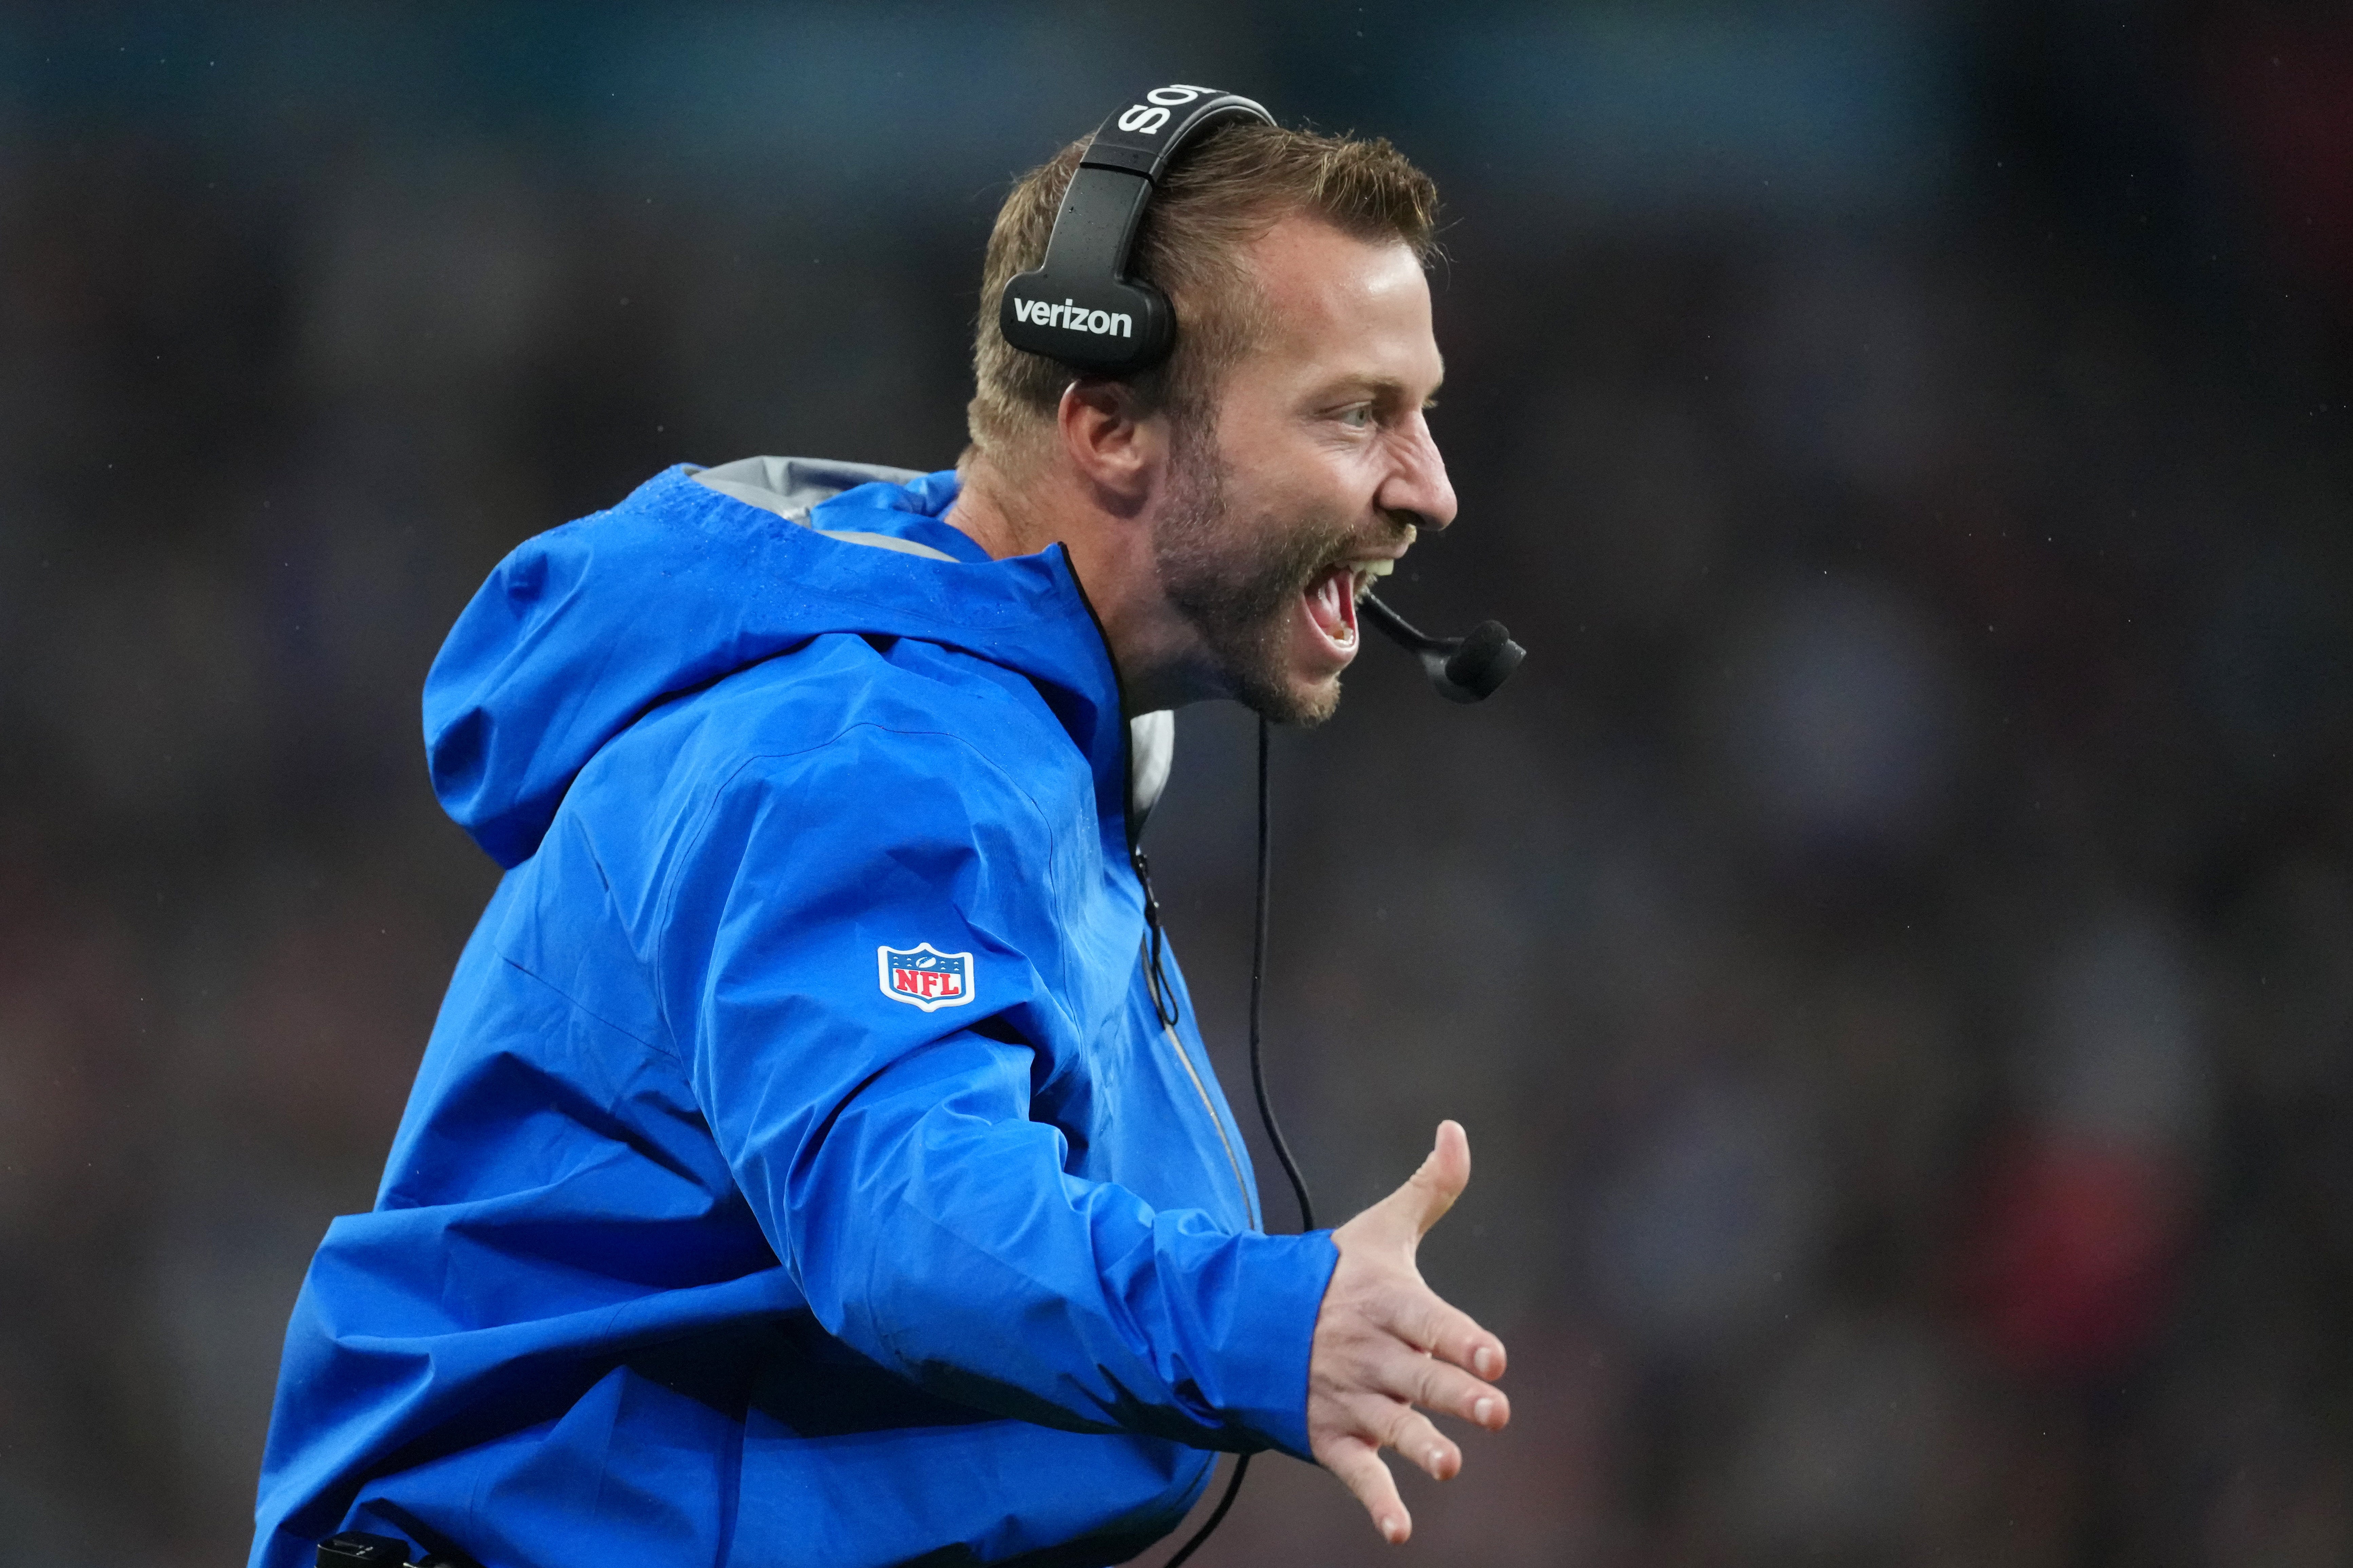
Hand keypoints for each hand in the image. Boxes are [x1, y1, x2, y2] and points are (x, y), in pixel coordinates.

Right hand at [1306, 1120, 1508, 1543]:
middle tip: (1495, 1410)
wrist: (1247, 1322)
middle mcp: (1368, 1353)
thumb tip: (1457, 1130)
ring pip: (1391, 1425)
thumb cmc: (1328, 1274)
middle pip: (1419, 1376)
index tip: (1494, 1356)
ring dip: (1420, 1446)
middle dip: (1454, 1393)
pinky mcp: (1331, 1437)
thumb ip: (1429, 1190)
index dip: (1460, 1337)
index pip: (1429, 1320)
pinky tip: (1400, 1530)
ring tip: (1448, 1462)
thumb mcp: (1377, 1229)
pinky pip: (1357, 1473)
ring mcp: (1347, 1397)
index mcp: (1384, 1302)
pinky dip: (1378, 1502)